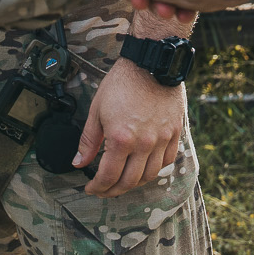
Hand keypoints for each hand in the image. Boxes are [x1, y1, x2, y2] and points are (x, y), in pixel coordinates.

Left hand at [74, 60, 185, 196]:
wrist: (150, 64)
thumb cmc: (122, 83)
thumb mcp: (97, 110)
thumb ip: (88, 140)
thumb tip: (79, 163)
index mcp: (121, 139)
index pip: (108, 176)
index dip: (98, 188)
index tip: (91, 189)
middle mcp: (143, 144)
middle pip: (129, 182)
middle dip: (113, 191)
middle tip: (104, 190)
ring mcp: (161, 139)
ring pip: (149, 175)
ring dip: (134, 184)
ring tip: (123, 181)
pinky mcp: (174, 133)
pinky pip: (167, 160)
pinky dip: (155, 169)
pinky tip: (144, 167)